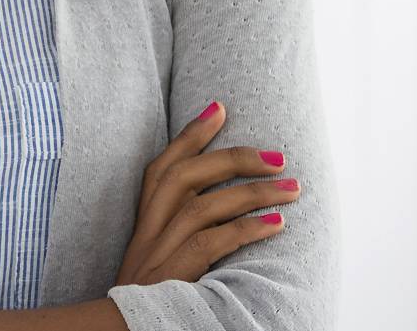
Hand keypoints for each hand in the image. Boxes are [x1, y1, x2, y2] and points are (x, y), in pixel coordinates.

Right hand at [113, 100, 301, 285]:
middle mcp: (149, 228)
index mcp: (144, 220)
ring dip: (253, 193)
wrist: (124, 328)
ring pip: (204, 206)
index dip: (190, 134)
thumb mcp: (156, 253)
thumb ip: (177, 224)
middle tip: (278, 155)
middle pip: (184, 176)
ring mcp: (160, 250)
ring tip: (292, 188)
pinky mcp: (175, 274)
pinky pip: (210, 243)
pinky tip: (276, 225)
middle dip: (232, 158)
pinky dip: (245, 230)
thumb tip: (223, 200)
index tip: (219, 106)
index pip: (163, 165)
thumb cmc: (151, 293)